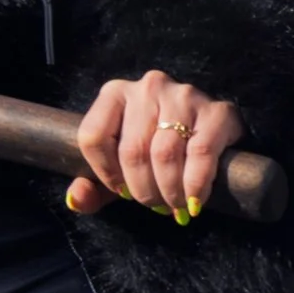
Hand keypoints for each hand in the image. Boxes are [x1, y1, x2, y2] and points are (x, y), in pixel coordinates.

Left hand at [67, 71, 243, 219]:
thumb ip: (92, 187)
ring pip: (165, 154)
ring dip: (169, 192)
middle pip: (132, 151)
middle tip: (154, 205)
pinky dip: (196, 186)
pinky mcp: (216, 110)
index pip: (93, 136)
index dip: (105, 173)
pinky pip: (201, 154)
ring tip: (174, 205)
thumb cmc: (155, 151)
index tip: (121, 191)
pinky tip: (194, 200)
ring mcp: (183, 95)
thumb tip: (77, 199)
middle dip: (143, 190)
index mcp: (114, 94)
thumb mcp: (118, 169)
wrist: (211, 135)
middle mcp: (147, 87)